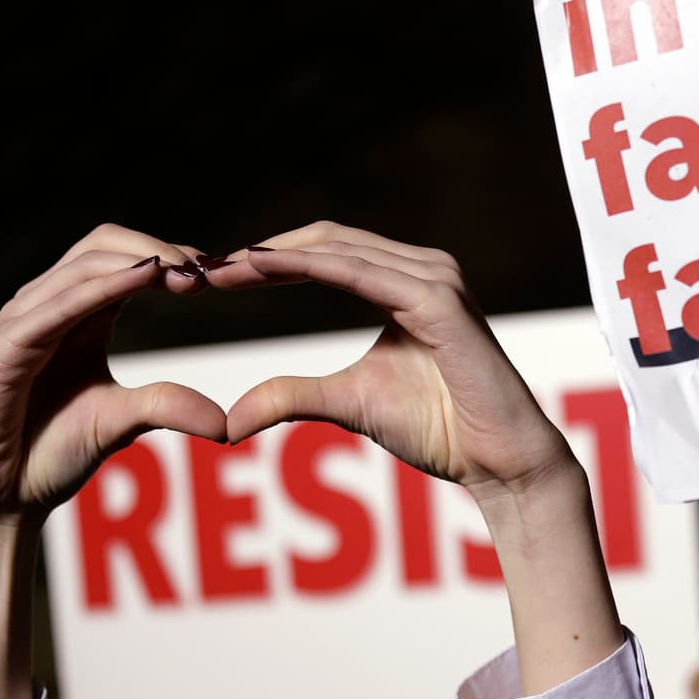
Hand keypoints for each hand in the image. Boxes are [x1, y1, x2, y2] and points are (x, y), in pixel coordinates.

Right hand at [0, 224, 226, 698]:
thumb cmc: (51, 452)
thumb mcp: (124, 421)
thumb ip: (169, 406)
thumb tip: (228, 424)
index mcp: (82, 314)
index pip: (128, 257)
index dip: (174, 256)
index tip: (226, 271)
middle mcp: (50, 306)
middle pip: (105, 244)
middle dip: (161, 249)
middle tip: (213, 267)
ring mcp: (25, 322)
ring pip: (83, 266)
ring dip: (139, 260)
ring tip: (188, 271)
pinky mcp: (7, 348)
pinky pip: (55, 305)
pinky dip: (99, 287)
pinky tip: (140, 279)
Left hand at [206, 221, 621, 693]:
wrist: (500, 459)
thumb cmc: (440, 429)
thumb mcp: (349, 404)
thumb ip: (293, 396)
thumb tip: (230, 419)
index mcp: (406, 285)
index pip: (323, 255)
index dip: (265, 263)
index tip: (207, 279)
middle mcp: (423, 270)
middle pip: (325, 240)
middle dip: (260, 253)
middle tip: (197, 269)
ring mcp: (435, 279)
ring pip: (338, 246)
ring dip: (275, 254)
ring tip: (219, 270)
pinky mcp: (440, 300)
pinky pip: (361, 272)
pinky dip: (309, 266)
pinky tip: (262, 269)